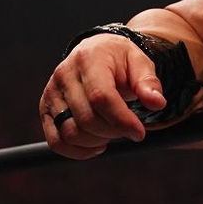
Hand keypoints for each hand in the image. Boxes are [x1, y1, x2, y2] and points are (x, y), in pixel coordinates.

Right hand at [38, 32, 166, 158]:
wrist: (96, 51)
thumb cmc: (120, 60)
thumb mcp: (140, 63)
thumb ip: (148, 83)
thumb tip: (157, 103)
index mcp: (89, 59)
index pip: (101, 97)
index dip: (121, 120)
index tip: (139, 132)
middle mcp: (64, 74)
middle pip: (86, 119)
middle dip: (113, 132)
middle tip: (128, 129)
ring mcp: (51, 92)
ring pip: (70, 133)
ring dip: (96, 142)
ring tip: (113, 132)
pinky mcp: (45, 109)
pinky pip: (55, 141)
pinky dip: (77, 152)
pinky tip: (97, 145)